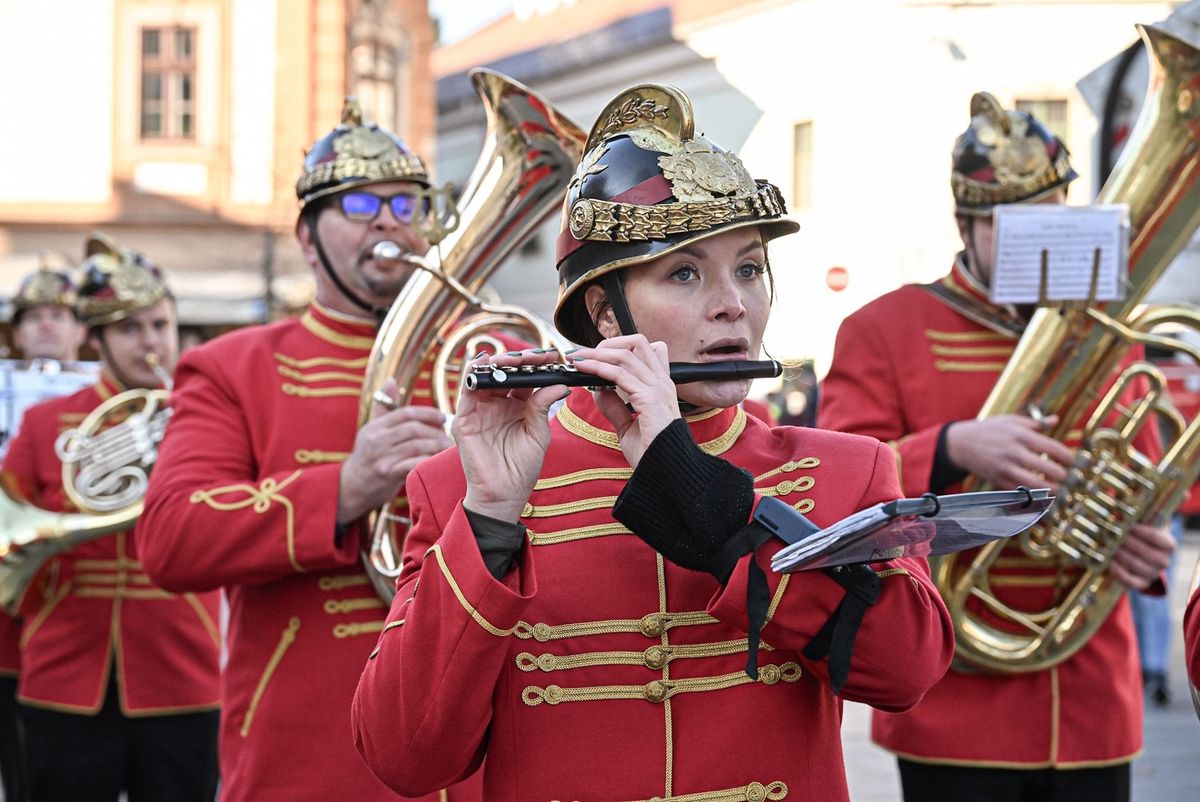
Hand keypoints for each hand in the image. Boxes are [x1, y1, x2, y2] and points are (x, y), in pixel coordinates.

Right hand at [337, 379, 450, 524]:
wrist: (352, 487)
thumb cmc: (367, 456)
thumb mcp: (371, 430)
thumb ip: (383, 406)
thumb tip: (391, 381)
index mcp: (375, 426)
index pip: (406, 413)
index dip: (428, 413)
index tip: (443, 418)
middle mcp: (377, 439)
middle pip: (414, 429)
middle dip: (435, 431)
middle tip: (448, 436)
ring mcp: (382, 457)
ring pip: (417, 446)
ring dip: (436, 446)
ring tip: (447, 448)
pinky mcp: (387, 474)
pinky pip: (414, 463)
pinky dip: (428, 461)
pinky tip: (437, 461)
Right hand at [457, 349, 567, 522]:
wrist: (504, 494)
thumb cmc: (522, 468)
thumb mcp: (538, 434)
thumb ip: (543, 406)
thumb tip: (560, 384)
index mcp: (517, 406)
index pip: (525, 378)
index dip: (537, 365)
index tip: (552, 357)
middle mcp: (497, 404)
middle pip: (506, 373)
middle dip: (520, 360)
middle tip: (536, 355)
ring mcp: (480, 410)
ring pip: (486, 376)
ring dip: (500, 363)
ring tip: (516, 359)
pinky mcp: (464, 419)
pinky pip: (466, 391)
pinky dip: (473, 374)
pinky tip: (485, 363)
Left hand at [568, 334, 680, 467]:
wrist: (665, 475)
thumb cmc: (652, 454)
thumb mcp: (628, 426)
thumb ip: (615, 406)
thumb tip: (598, 390)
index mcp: (660, 386)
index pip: (646, 350)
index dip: (621, 346)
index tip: (596, 356)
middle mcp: (662, 382)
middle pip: (638, 342)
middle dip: (608, 344)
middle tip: (584, 354)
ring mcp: (659, 389)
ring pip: (626, 355)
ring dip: (597, 353)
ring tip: (576, 358)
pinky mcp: (650, 399)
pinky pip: (620, 375)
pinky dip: (598, 367)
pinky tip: (583, 369)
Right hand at [945, 414, 1074, 488]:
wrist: (960, 444)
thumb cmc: (988, 430)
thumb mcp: (1010, 420)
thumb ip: (1034, 423)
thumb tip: (1054, 420)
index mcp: (1020, 435)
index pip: (1052, 447)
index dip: (1068, 456)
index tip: (1075, 461)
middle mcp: (1014, 452)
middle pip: (1047, 467)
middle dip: (1063, 475)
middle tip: (1071, 478)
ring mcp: (1005, 468)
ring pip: (1035, 483)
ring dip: (1052, 489)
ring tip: (1061, 491)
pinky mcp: (998, 480)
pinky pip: (1020, 491)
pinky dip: (1033, 495)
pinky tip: (1042, 495)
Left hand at [1110, 521, 1174, 589]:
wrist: (1133, 553)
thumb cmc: (1136, 534)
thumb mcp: (1142, 523)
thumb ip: (1139, 517)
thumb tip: (1134, 507)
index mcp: (1168, 545)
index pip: (1161, 540)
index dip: (1145, 533)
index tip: (1131, 526)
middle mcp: (1164, 561)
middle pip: (1149, 554)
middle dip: (1130, 544)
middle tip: (1117, 537)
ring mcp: (1153, 573)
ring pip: (1139, 567)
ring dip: (1123, 556)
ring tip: (1111, 548)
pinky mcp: (1141, 583)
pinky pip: (1132, 582)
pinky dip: (1120, 573)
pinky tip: (1110, 563)